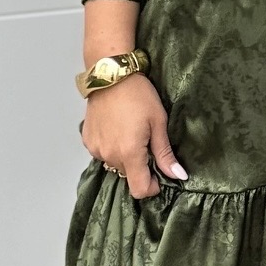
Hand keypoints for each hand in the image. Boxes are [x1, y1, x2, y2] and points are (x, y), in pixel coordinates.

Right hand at [80, 74, 187, 197]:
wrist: (111, 75)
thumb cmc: (138, 94)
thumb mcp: (158, 123)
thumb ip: (165, 154)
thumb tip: (178, 176)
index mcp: (129, 152)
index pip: (139, 189)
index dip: (151, 187)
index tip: (158, 175)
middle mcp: (109, 154)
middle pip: (128, 175)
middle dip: (139, 166)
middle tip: (147, 143)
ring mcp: (95, 148)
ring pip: (115, 164)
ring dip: (124, 156)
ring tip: (131, 132)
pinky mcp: (87, 140)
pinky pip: (102, 153)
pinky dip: (111, 147)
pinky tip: (117, 129)